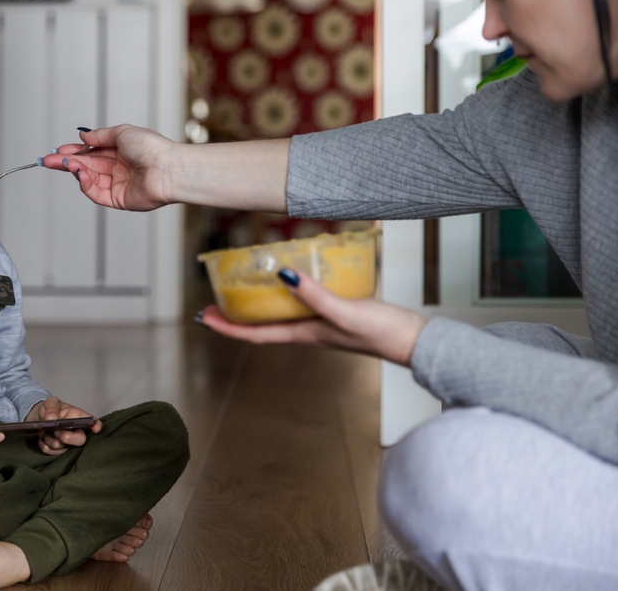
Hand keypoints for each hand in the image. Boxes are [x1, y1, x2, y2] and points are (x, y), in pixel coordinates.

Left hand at [25, 396, 101, 455]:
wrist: (39, 418)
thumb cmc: (50, 409)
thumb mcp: (50, 402)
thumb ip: (52, 408)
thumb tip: (52, 419)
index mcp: (78, 417)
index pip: (92, 421)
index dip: (96, 425)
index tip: (96, 428)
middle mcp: (76, 431)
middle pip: (80, 440)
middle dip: (68, 438)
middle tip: (56, 432)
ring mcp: (68, 443)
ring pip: (62, 447)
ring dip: (50, 439)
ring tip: (44, 431)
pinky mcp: (58, 451)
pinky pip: (52, 452)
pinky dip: (44, 445)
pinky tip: (42, 438)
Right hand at [40, 125, 177, 210]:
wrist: (168, 169)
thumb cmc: (152, 148)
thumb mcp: (122, 133)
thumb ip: (100, 136)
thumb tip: (83, 136)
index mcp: (121, 151)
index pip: (92, 152)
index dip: (74, 151)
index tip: (58, 149)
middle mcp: (119, 168)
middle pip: (87, 166)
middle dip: (66, 162)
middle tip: (48, 160)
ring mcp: (119, 185)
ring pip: (90, 179)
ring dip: (76, 171)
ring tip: (66, 163)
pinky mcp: (119, 200)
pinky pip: (97, 193)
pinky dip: (86, 185)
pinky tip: (80, 174)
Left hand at [199, 269, 426, 366]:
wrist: (413, 339)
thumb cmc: (381, 332)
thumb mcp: (344, 311)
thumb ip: (315, 296)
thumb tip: (283, 277)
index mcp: (303, 335)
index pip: (254, 336)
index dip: (228, 329)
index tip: (205, 318)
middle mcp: (307, 331)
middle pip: (261, 326)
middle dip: (235, 317)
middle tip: (213, 302)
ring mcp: (321, 323)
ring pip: (279, 315)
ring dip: (257, 306)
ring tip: (241, 288)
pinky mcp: (335, 313)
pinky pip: (301, 304)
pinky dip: (287, 293)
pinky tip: (290, 278)